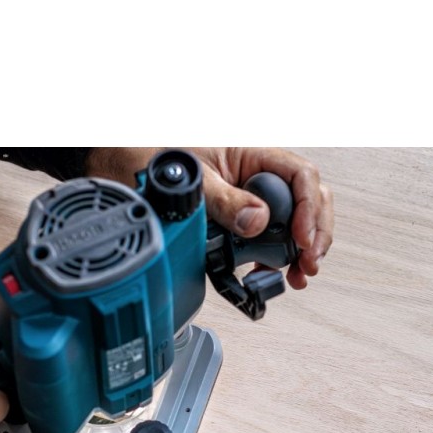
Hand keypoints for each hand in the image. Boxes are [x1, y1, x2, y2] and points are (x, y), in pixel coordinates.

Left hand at [86, 148, 332, 289]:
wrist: (120, 170)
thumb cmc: (152, 161)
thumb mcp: (190, 180)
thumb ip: (223, 199)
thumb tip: (256, 221)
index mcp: (249, 156)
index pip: (298, 176)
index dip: (307, 209)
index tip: (301, 239)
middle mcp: (252, 178)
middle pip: (304, 200)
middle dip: (313, 233)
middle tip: (308, 264)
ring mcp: (245, 201)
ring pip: (289, 222)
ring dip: (298, 249)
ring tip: (298, 276)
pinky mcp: (232, 223)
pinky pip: (263, 239)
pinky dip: (273, 258)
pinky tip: (272, 274)